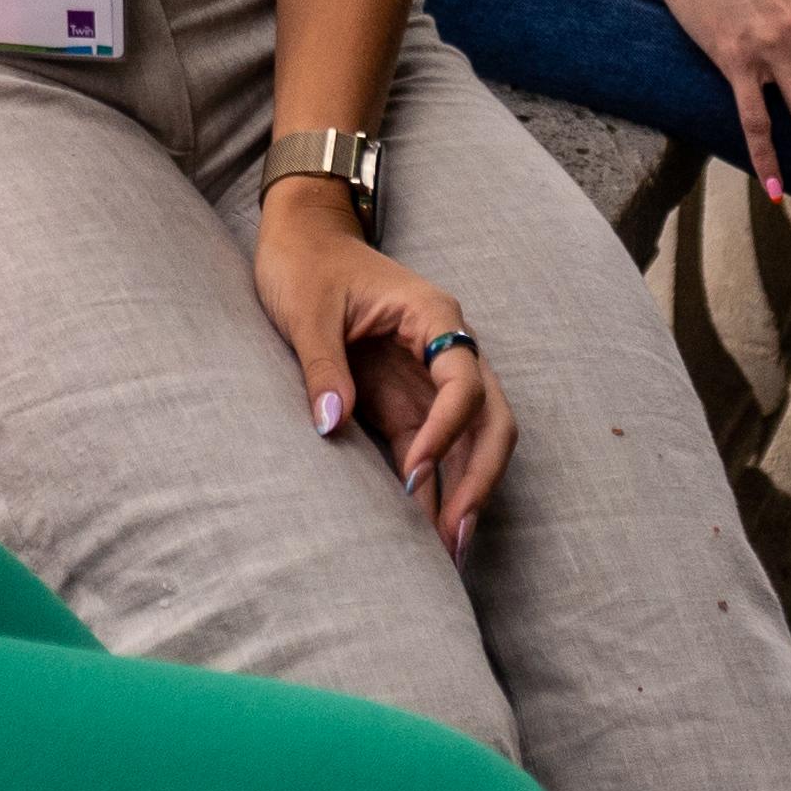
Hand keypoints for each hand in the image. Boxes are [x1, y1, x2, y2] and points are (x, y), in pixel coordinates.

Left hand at [253, 184, 516, 564]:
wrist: (300, 237)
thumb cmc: (306, 262)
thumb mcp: (307, 309)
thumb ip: (323, 365)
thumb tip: (331, 427)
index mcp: (433, 316)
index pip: (464, 382)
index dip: (448, 430)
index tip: (414, 470)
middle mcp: (445, 350)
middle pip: (490, 420)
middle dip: (480, 478)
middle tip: (456, 537)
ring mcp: (428, 379)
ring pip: (469, 442)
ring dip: (464, 492)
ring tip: (449, 554)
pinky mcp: (405, 400)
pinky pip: (431, 449)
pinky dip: (433, 488)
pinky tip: (424, 534)